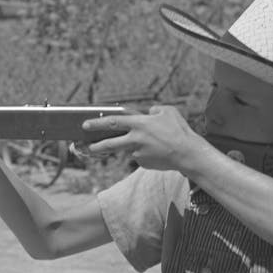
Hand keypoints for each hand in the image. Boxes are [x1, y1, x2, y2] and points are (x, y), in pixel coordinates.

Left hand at [82, 105, 203, 171]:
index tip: (85, 125)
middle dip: (95, 145)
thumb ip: (154, 110)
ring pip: (127, 149)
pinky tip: (157, 151)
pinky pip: (139, 155)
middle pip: (110, 143)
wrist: (188, 154)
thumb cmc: (179, 130)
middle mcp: (136, 139)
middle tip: (84, 146)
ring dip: (121, 148)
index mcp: (140, 124)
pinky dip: (144, 152)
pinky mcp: (143, 163)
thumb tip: (148, 112)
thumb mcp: (168, 112)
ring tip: (119, 147)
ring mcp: (139, 153)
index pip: (113, 122)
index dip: (98, 123)